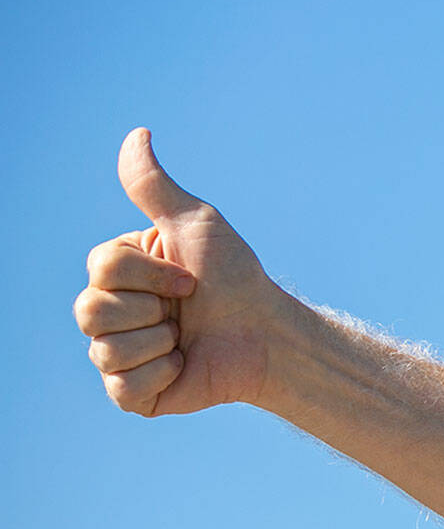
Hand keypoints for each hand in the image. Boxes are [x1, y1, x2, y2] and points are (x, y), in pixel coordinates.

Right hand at [74, 129, 283, 415]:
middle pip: (90, 310)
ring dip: (162, 342)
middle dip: (154, 307)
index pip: (101, 268)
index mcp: (117, 273)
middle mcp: (110, 312)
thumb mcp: (196, 224)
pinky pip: (122, 388)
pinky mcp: (134, 394)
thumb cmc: (236, 278)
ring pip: (105, 350)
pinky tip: (183, 366)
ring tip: (186, 339)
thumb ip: (155, 187)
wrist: (269, 335)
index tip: (190, 277)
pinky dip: (162, 375)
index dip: (152, 273)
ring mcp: (118, 355)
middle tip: (187, 309)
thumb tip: (138, 134)